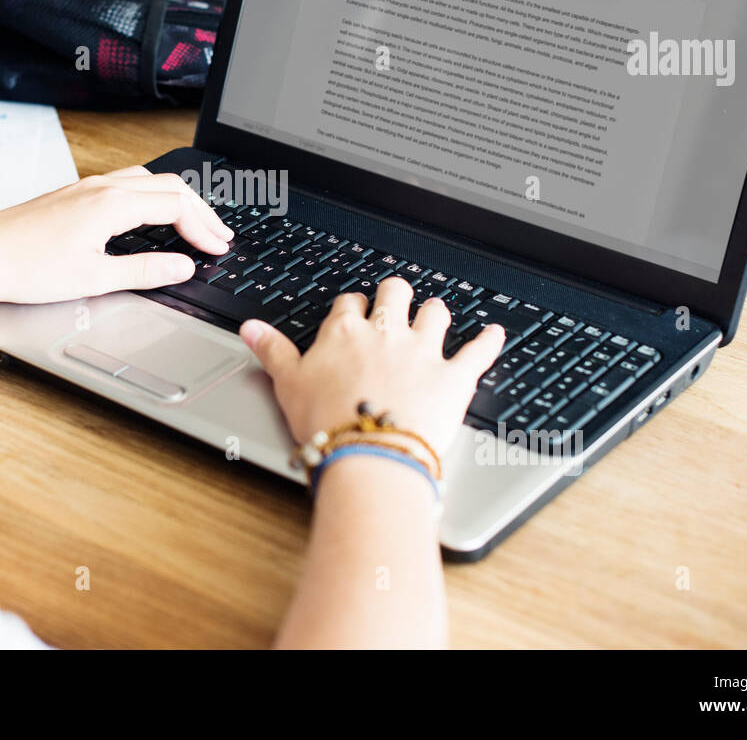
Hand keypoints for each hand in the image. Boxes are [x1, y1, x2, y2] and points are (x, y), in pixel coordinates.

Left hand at [0, 166, 232, 304]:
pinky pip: (127, 182)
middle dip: (200, 210)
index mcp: (111, 204)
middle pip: (169, 185)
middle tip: (219, 235)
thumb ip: (145, 271)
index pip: (176, 205)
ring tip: (194, 222)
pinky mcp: (74, 193)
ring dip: (178, 199)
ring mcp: (87, 186)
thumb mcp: (94, 279)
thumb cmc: (25, 268)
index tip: (217, 248)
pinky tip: (152, 214)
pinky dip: (153, 196)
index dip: (203, 228)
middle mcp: (101, 186)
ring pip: (149, 179)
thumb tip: (182, 267)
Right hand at [239, 276, 504, 459]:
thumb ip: (271, 351)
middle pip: (395, 294)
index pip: (350, 304)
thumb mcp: (287, 385)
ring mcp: (423, 352)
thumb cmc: (326, 423)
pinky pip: (478, 351)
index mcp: (345, 333)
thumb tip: (250, 328)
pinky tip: (495, 332)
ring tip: (434, 313)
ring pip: (435, 314)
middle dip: (396, 295)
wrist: (370, 453)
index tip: (354, 313)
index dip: (354, 307)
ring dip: (435, 312)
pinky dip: (489, 340)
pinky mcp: (455, 377)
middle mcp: (386, 333)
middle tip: (395, 301)